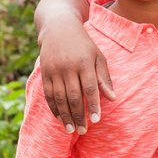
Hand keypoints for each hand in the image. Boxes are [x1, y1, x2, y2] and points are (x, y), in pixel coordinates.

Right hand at [39, 19, 114, 133]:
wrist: (59, 28)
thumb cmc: (84, 45)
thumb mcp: (98, 56)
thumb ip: (104, 78)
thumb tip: (113, 98)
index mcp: (85, 62)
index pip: (90, 88)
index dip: (93, 105)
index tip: (96, 120)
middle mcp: (69, 67)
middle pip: (74, 96)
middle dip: (79, 115)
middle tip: (84, 130)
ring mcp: (55, 70)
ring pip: (59, 97)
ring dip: (65, 115)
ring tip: (71, 129)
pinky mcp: (45, 72)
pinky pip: (48, 94)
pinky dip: (53, 107)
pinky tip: (59, 118)